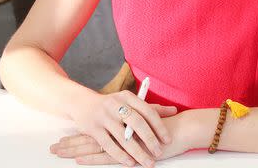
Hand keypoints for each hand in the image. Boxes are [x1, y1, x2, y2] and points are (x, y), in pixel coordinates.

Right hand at [62, 90, 177, 166]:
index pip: (148, 110)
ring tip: (148, 162)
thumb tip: (174, 110)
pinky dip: (120, 155)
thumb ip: (152, 108)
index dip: (159, 125)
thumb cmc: (113, 105)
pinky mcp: (93, 129)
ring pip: (123, 137)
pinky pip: (109, 145)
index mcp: (128, 96)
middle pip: (137, 123)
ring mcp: (104, 117)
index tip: (168, 139)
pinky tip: (130, 163)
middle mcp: (116, 104)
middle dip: (150, 139)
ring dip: (137, 152)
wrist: (82, 103)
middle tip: (159, 152)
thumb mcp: (131, 102)